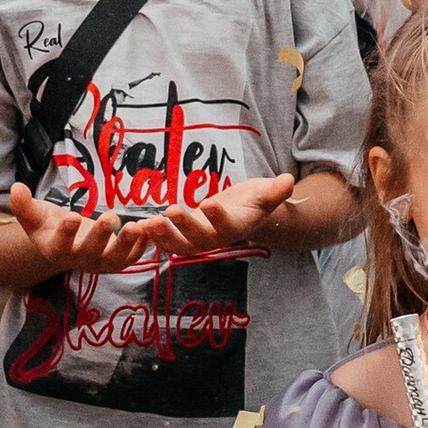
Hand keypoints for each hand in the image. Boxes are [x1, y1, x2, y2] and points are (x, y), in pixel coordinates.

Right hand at [4, 181, 157, 274]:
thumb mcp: (35, 215)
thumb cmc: (49, 225)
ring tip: (137, 227)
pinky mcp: (118, 260)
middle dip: (100, 235)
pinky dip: (142, 245)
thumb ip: (24, 205)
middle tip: (110, 217)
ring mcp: (100, 263)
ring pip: (115, 259)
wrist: (67, 240)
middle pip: (90, 252)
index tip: (72, 216)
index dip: (66, 233)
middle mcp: (79, 260)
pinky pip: (132, 256)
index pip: (60, 245)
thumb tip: (15, 187)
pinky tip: (149, 227)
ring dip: (128, 244)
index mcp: (55, 250)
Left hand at [126, 172, 299, 253]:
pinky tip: (140, 226)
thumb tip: (288, 181)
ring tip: (148, 224)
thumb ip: (276, 190)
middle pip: (201, 238)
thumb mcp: (267, 192)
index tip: (208, 204)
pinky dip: (155, 237)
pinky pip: (169, 242)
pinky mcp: (186, 237)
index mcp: (238, 226)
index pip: (228, 225)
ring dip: (164, 237)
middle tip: (171, 212)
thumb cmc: (257, 200)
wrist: (245, 213)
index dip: (219, 217)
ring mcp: (201, 240)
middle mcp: (218, 238)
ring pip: (181, 245)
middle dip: (185, 227)